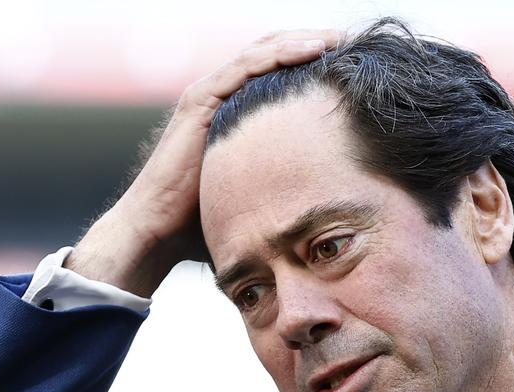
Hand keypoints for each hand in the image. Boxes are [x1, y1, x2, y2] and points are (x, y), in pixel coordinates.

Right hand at [67, 29, 340, 297]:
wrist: (160, 230)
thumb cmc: (205, 220)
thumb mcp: (258, 190)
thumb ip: (285, 183)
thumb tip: (329, 208)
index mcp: (235, 108)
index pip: (279, 70)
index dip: (313, 59)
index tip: (353, 63)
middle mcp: (221, 93)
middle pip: (274, 51)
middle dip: (314, 42)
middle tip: (352, 42)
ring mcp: (209, 93)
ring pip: (263, 51)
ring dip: (303, 40)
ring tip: (339, 39)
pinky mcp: (201, 100)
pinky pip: (246, 66)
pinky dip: (280, 54)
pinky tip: (312, 50)